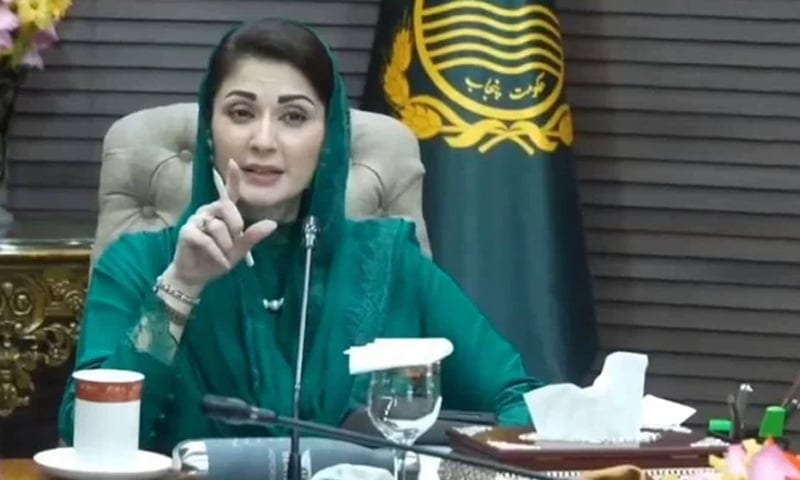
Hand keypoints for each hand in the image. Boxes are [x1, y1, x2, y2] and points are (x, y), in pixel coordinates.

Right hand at [166, 162, 276, 292]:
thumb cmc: (218, 259)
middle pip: (226, 207)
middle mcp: (208, 211)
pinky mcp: (186, 232)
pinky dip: (217, 254)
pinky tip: (221, 262)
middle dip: (236, 225)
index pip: (228, 192)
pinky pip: (206, 240)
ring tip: (224, 255)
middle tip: (236, 241)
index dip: (232, 177)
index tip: (233, 162)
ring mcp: (196, 220)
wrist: (197, 276)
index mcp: (222, 213)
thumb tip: (272, 224)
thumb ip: (253, 236)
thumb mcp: (240, 250)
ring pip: (217, 227)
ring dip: (226, 245)